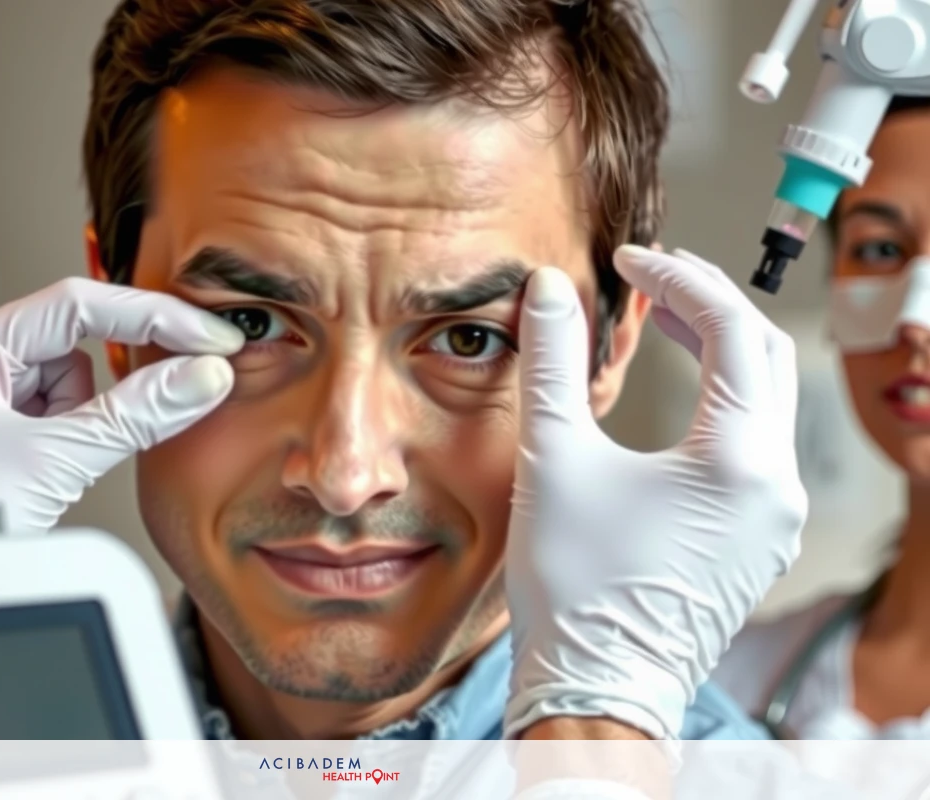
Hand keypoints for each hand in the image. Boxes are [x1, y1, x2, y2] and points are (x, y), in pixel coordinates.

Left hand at [0, 277, 243, 532]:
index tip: (206, 337)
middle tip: (190, 373)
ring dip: (85, 417)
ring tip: (58, 462)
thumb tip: (200, 377)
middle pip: (78, 343)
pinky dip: (77, 434)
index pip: (76, 306)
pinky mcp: (6, 431)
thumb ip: (134, 415)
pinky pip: (64, 414)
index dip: (151, 315)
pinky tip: (57, 467)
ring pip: (74, 384)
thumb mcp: (53, 461)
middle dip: (116, 375)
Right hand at [504, 246, 806, 740]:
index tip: (630, 260)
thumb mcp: (554, 461)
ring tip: (665, 322)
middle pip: (764, 358)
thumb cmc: (575, 586)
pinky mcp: (758, 544)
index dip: (679, 280)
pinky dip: (722, 406)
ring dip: (719, 354)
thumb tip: (549, 288)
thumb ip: (553, 363)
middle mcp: (776, 487)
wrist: (596, 692)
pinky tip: (679, 401)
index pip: (730, 330)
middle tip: (655, 277)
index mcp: (739, 460)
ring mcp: (774, 520)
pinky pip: (756, 450)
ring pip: (765, 404)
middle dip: (709, 306)